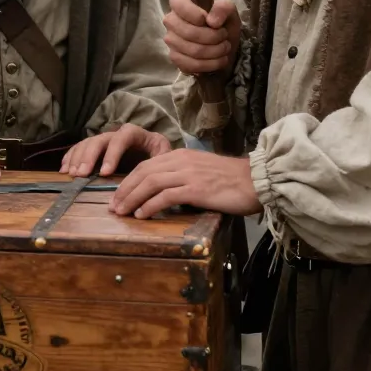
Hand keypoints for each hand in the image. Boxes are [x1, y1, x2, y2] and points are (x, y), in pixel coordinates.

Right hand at [60, 123, 172, 176]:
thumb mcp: (164, 154)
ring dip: (77, 158)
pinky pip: (79, 148)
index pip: (122, 138)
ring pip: (87, 143)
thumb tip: (153, 169)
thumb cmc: (159, 154)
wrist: (155, 150)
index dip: (112, 154)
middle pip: (99, 140)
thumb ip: (160, 158)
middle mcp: (116, 133)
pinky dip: (70, 157)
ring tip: (72, 174)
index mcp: (135, 133)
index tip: (104, 173)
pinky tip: (64, 169)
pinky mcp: (96, 148)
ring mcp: (105, 140)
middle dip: (88, 157)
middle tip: (81, 175)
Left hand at [109, 149, 261, 218]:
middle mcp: (181, 161)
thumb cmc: (232, 181)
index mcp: (181, 155)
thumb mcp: (202, 172)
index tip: (118, 195)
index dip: (129, 180)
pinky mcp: (196, 188)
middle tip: (114, 206)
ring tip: (122, 212)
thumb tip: (165, 193)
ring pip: (150, 182)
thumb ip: (182, 177)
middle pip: (143, 172)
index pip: (146, 165)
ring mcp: (188, 173)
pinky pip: (165, 196)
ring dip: (132, 198)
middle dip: (124, 190)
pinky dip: (150, 205)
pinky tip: (142, 214)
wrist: (257, 181)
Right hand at [164, 0, 241, 77]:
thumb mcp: (229, 11)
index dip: (198, 15)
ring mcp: (171, 41)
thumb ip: (223, 8)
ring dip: (216, 51)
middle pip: (189, 33)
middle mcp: (170, 21)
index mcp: (179, 4)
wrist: (224, 43)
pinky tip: (219, 60)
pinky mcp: (175, 58)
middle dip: (214, 37)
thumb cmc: (223, 23)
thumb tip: (212, 21)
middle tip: (224, 37)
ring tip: (224, 48)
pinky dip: (210, 64)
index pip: (180, 6)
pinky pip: (191, 65)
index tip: (214, 22)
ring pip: (193, 51)